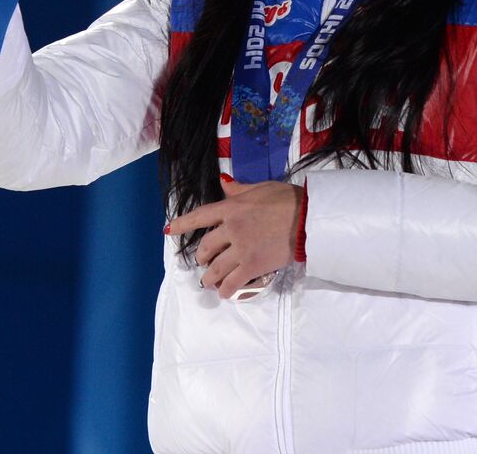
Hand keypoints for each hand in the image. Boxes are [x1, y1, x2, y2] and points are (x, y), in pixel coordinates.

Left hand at [166, 179, 304, 299]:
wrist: (307, 218)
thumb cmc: (287, 199)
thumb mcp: (261, 188)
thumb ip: (239, 189)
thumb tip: (224, 183)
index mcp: (231, 208)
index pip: (200, 216)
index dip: (183, 224)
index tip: (169, 230)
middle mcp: (231, 229)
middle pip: (206, 247)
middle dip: (202, 257)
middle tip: (205, 262)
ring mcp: (240, 249)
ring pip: (215, 268)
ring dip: (210, 278)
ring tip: (209, 282)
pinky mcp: (252, 266)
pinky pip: (232, 282)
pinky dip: (226, 290)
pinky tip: (225, 293)